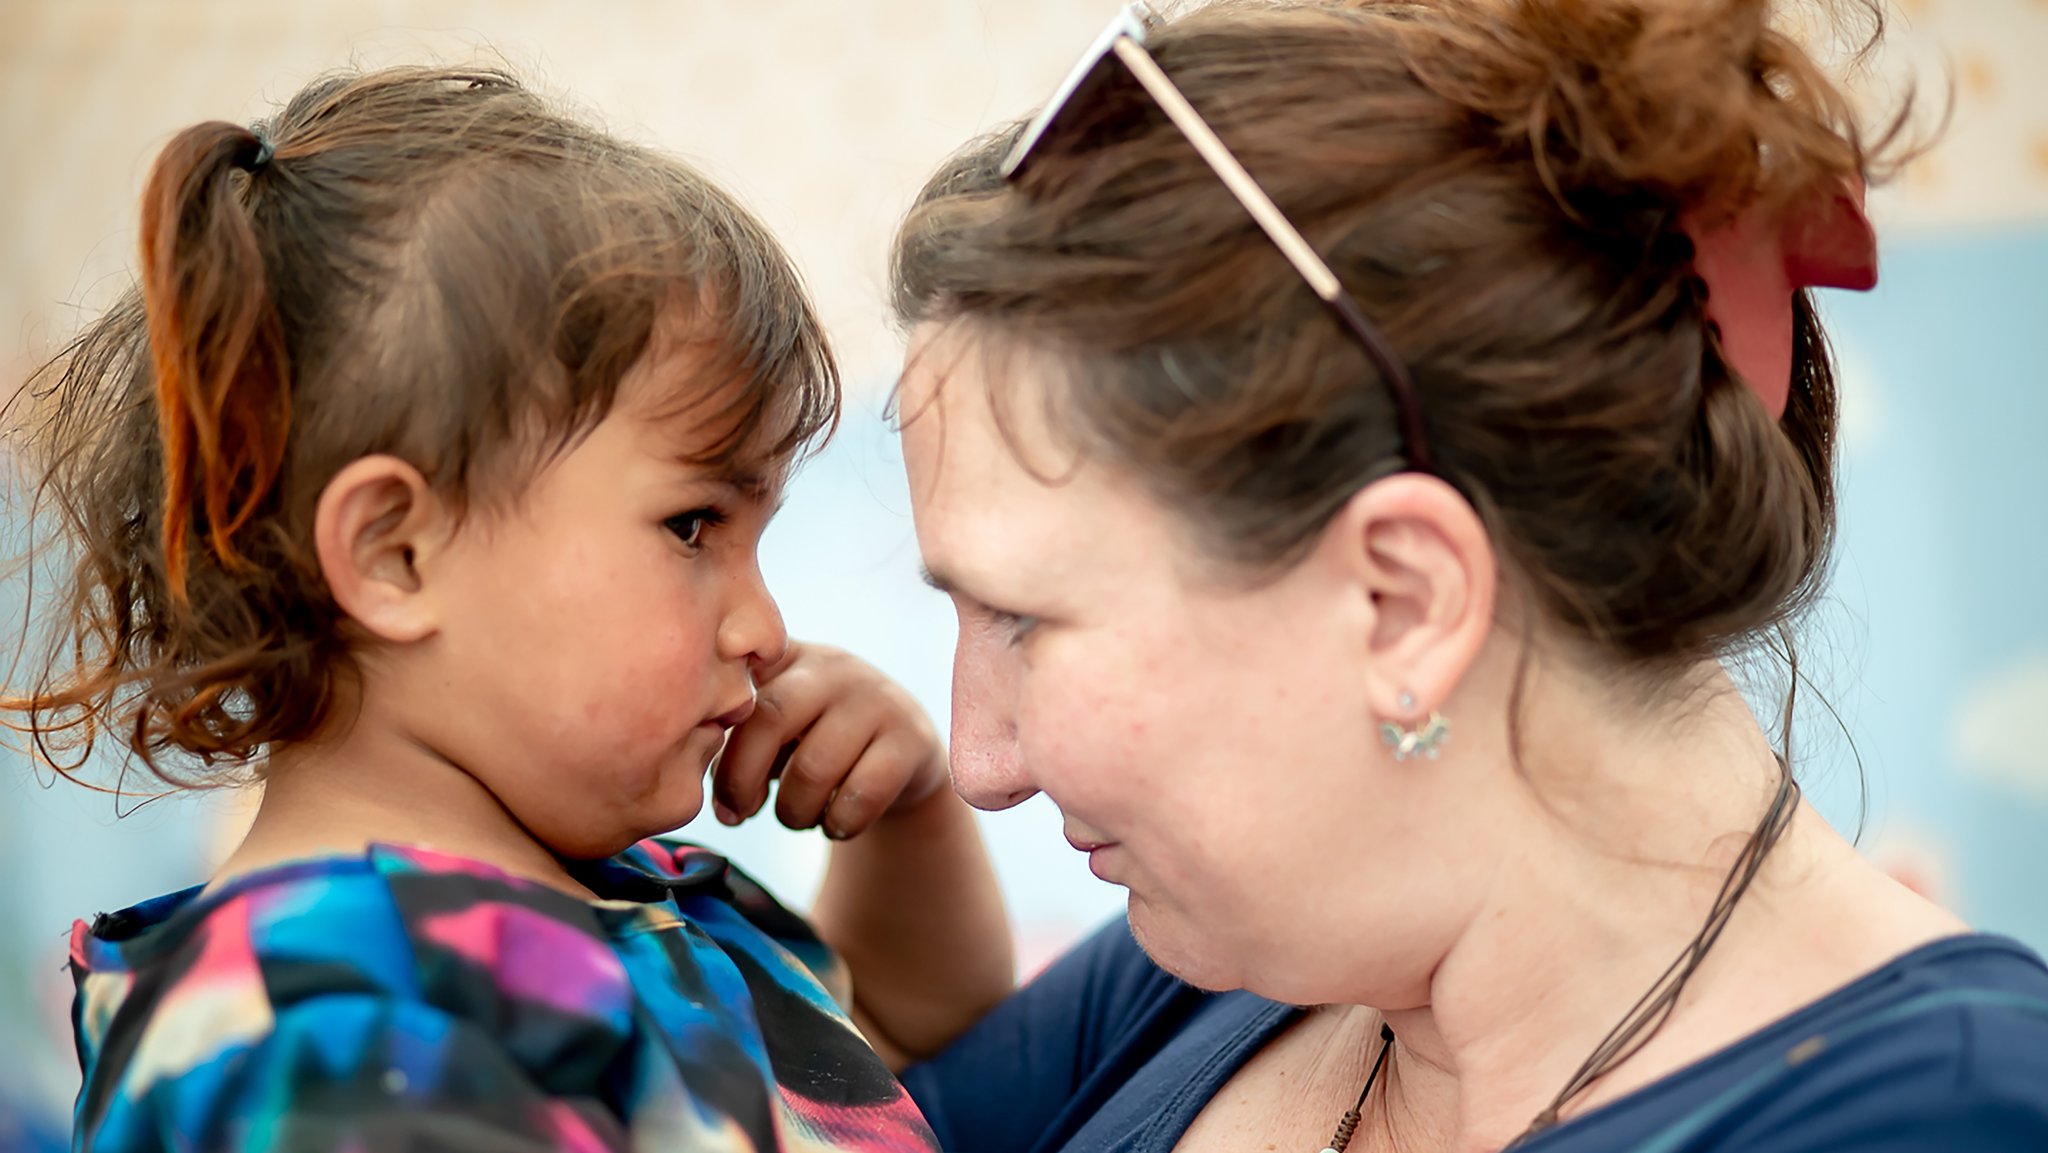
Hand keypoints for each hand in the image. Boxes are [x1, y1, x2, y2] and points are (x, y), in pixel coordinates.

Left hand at [711, 642, 947, 839]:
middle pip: (772, 718)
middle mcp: (833, 667)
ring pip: (816, 766)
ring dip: (793, 812)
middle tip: (736, 816)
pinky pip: (863, 792)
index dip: (718, 749)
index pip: (737, 689)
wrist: (902, 759)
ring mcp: (877, 699)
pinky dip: (838, 823)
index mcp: (787, 656)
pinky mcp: (911, 739)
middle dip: (742, 779)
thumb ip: (735, 739)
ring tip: (794, 818)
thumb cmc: (815, 746)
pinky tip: (835, 824)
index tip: (719, 797)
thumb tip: (690, 780)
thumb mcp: (776, 729)